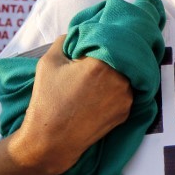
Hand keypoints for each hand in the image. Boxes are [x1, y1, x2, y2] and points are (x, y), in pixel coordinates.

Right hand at [11, 35, 133, 174]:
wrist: (51, 141)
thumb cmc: (47, 100)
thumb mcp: (49, 62)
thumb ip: (65, 40)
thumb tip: (78, 33)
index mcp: (103, 63)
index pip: (112, 38)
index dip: (104, 35)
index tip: (96, 39)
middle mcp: (121, 80)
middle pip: (121, 57)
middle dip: (110, 54)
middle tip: (94, 58)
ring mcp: (126, 98)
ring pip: (126, 74)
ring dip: (115, 72)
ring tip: (95, 78)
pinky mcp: (126, 113)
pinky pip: (125, 92)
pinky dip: (116, 88)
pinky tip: (99, 92)